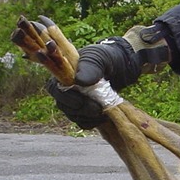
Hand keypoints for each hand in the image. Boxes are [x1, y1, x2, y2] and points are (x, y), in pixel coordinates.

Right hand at [45, 25, 170, 128]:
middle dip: (80, 109)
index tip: (80, 101)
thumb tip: (78, 81)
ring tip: (103, 112)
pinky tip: (103, 118)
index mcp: (63, 73)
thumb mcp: (101, 57)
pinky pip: (83, 122)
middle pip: (63, 105)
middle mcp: (66, 88)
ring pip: (73, 115)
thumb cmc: (109, 58)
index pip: (54, 89)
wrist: (125, 67)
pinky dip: (92, 122)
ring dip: (87, 117)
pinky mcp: (86, 110)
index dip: (65, 98)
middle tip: (97, 108)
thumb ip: (90, 66)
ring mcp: (76, 100)